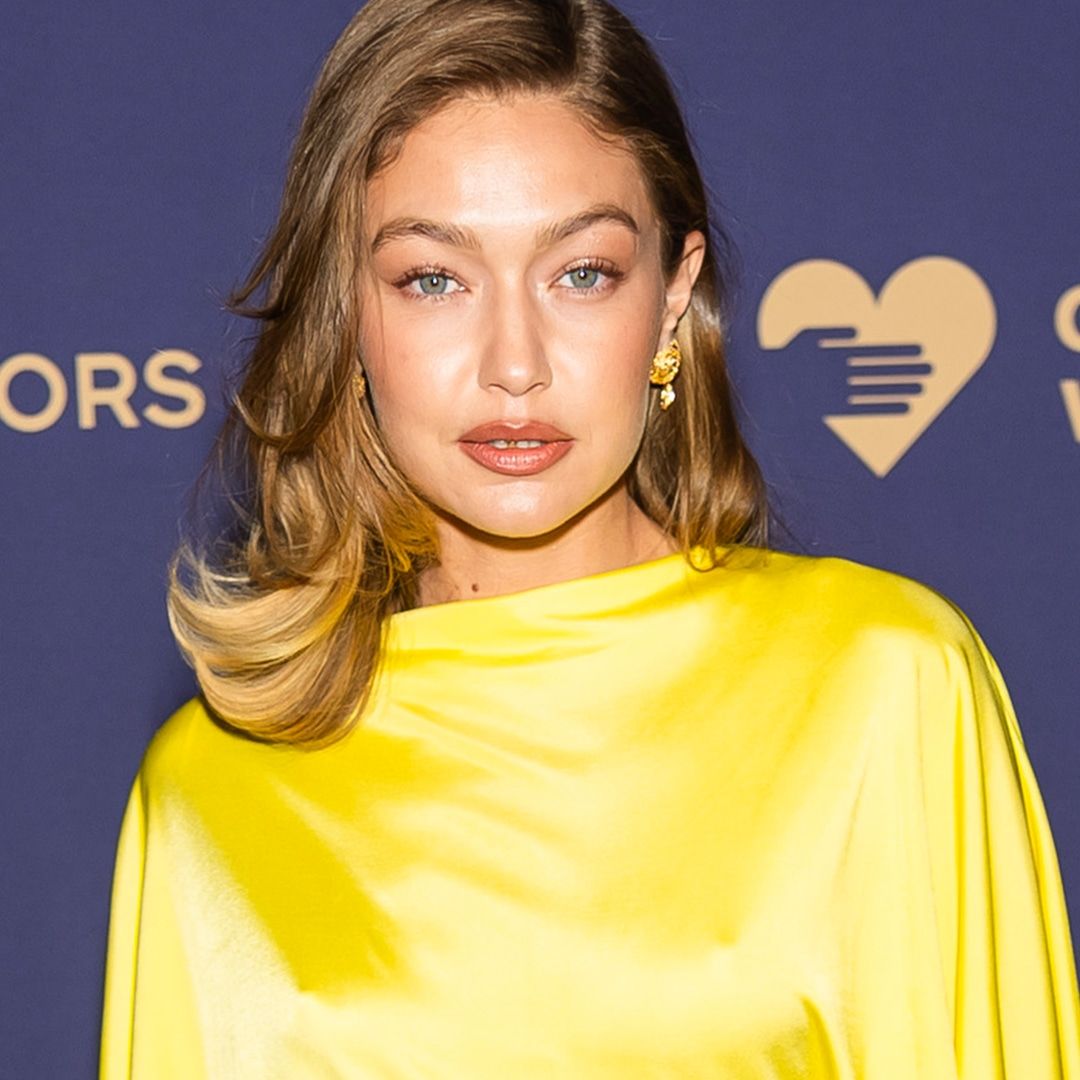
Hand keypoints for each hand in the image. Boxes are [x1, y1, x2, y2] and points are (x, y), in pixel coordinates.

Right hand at [767, 326, 928, 416]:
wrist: (761, 389)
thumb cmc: (784, 357)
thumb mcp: (803, 336)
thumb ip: (830, 332)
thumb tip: (857, 330)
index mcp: (835, 352)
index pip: (876, 349)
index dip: (899, 348)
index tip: (922, 348)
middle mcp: (839, 371)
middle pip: (880, 368)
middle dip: (906, 367)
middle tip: (930, 368)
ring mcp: (836, 391)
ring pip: (876, 387)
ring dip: (900, 386)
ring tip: (923, 387)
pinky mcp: (832, 409)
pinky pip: (865, 407)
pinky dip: (885, 406)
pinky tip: (905, 406)